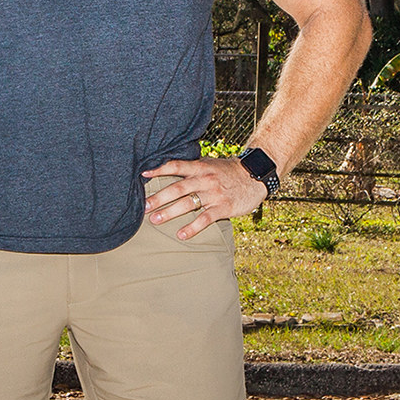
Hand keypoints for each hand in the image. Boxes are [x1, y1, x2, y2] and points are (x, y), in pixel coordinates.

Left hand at [141, 157, 266, 239]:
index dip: (159, 169)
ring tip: (155, 220)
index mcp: (200, 167)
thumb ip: (193, 168)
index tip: (143, 175)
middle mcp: (204, 179)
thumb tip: (171, 169)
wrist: (256, 175)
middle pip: (178, 188)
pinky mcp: (223, 207)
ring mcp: (214, 193)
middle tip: (143, 207)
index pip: (176, 166)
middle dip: (159, 197)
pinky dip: (192, 227)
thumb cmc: (229, 171)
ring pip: (188, 203)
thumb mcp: (211, 164)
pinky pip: (205, 218)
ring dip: (170, 212)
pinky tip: (181, 235)